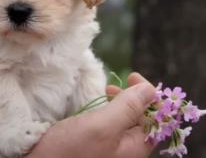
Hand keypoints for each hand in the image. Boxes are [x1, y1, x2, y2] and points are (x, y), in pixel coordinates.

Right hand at [25, 73, 155, 157]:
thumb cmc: (70, 150)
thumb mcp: (102, 126)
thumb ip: (128, 108)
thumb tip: (150, 90)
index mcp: (135, 148)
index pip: (155, 117)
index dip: (148, 94)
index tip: (131, 76)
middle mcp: (125, 150)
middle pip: (141, 118)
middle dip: (132, 97)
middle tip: (114, 85)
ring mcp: (110, 149)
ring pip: (124, 120)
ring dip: (119, 102)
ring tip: (105, 92)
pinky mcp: (95, 146)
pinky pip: (110, 125)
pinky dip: (107, 110)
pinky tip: (96, 106)